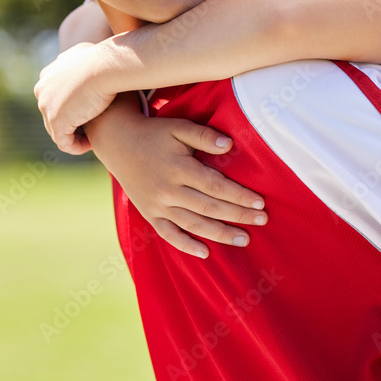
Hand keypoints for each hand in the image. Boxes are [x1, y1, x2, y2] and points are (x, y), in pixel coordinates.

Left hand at [35, 42, 116, 153]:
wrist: (104, 65)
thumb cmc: (105, 59)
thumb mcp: (90, 54)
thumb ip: (83, 61)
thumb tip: (89, 61)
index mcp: (47, 75)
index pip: (55, 98)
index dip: (72, 108)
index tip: (91, 112)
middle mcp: (42, 89)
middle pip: (53, 114)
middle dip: (71, 123)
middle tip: (91, 129)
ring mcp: (46, 105)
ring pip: (57, 130)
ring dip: (74, 136)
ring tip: (92, 138)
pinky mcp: (56, 120)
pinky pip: (63, 142)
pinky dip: (76, 146)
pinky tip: (90, 144)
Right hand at [89, 95, 268, 257]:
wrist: (118, 143)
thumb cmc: (155, 133)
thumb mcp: (179, 127)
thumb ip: (204, 135)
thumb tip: (229, 145)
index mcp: (178, 167)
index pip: (215, 186)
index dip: (239, 196)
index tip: (260, 203)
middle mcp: (168, 190)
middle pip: (209, 208)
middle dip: (238, 216)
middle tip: (262, 221)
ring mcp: (157, 205)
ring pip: (193, 225)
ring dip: (220, 234)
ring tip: (244, 239)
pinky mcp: (149, 214)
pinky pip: (169, 234)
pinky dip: (186, 246)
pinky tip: (206, 253)